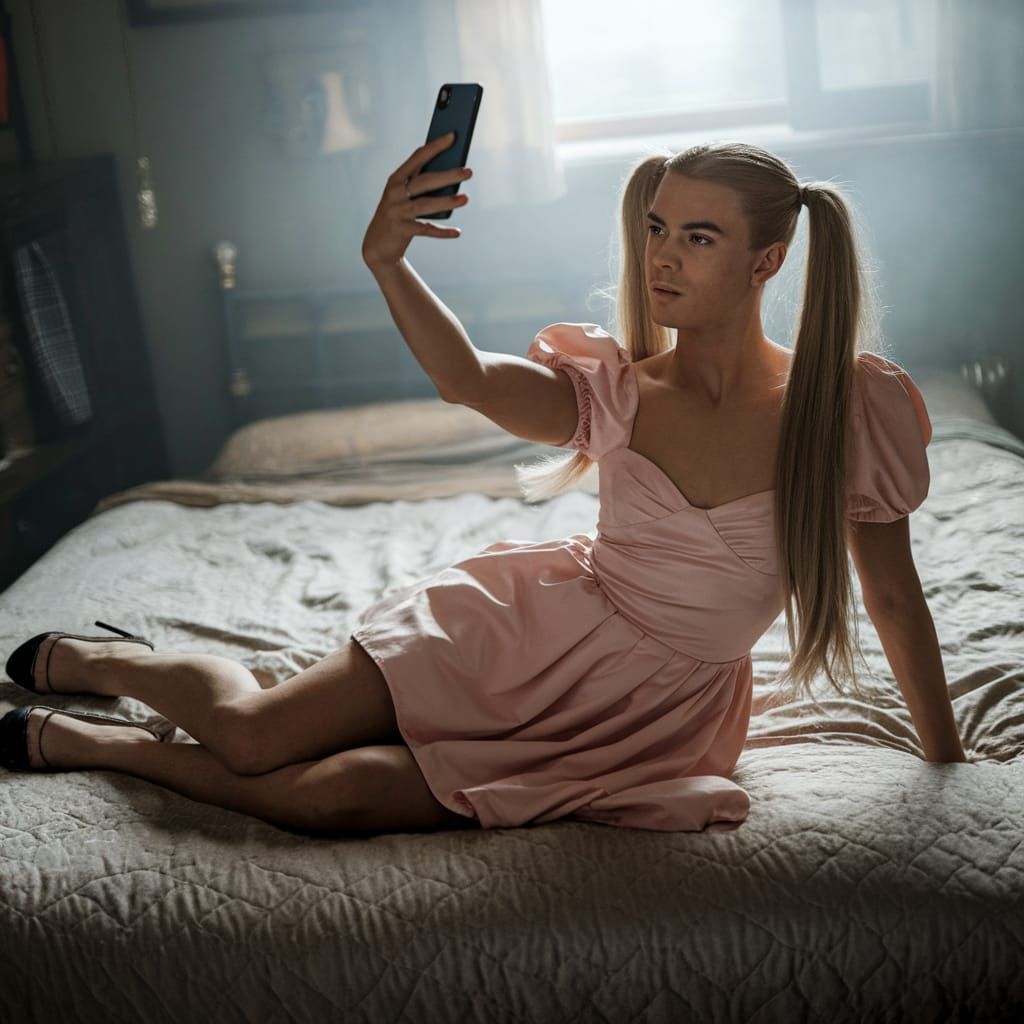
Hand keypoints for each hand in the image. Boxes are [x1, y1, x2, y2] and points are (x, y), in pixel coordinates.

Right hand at [362, 131, 471, 267]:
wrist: (377, 244)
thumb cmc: (397, 215)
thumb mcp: (405, 197)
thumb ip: (422, 185)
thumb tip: (453, 176)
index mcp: (396, 179)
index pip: (417, 157)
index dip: (435, 146)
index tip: (452, 136)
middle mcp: (395, 193)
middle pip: (424, 181)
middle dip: (447, 175)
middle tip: (468, 172)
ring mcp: (397, 211)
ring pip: (425, 204)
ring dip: (446, 202)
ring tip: (465, 198)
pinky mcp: (401, 230)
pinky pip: (425, 229)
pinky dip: (441, 232)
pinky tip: (457, 232)